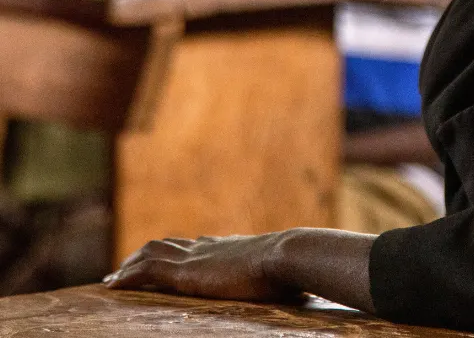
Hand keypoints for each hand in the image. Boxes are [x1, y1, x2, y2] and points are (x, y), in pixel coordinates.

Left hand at [103, 233, 296, 301]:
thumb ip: (276, 278)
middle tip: (125, 269)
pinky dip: (127, 276)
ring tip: (113, 279)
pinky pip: (147, 270)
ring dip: (129, 264)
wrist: (284, 256)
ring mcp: (196, 257)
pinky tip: (113, 287)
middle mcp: (208, 246)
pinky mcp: (186, 271)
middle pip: (168, 244)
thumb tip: (298, 291)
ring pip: (151, 252)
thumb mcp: (279, 274)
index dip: (177, 251)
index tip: (165, 258)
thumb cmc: (289, 269)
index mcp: (228, 247)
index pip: (195, 244)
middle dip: (144, 255)